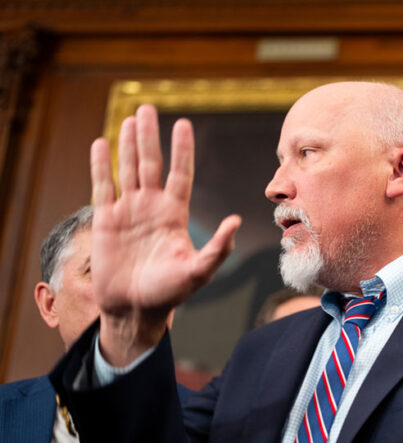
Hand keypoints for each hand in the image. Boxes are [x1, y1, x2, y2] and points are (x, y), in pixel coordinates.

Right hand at [91, 104, 240, 364]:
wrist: (135, 309)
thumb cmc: (169, 292)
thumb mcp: (199, 271)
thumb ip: (218, 247)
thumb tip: (236, 221)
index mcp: (175, 214)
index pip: (180, 173)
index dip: (181, 150)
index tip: (183, 124)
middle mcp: (152, 207)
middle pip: (151, 163)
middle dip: (150, 136)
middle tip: (147, 107)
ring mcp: (128, 211)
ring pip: (127, 169)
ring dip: (127, 144)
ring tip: (129, 119)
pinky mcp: (105, 221)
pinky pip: (102, 187)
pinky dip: (101, 166)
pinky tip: (101, 144)